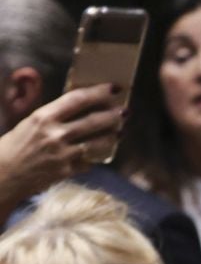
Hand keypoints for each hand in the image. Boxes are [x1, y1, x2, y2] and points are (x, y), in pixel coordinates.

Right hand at [0, 85, 124, 214]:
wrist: (4, 174)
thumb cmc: (13, 146)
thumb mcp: (30, 123)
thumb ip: (52, 117)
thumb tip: (74, 109)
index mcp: (44, 116)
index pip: (77, 99)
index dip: (98, 92)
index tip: (113, 88)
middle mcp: (56, 134)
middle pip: (93, 121)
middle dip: (113, 116)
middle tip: (125, 111)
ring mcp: (63, 154)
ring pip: (96, 143)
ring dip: (110, 137)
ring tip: (120, 132)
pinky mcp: (66, 172)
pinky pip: (87, 163)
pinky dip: (92, 159)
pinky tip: (97, 155)